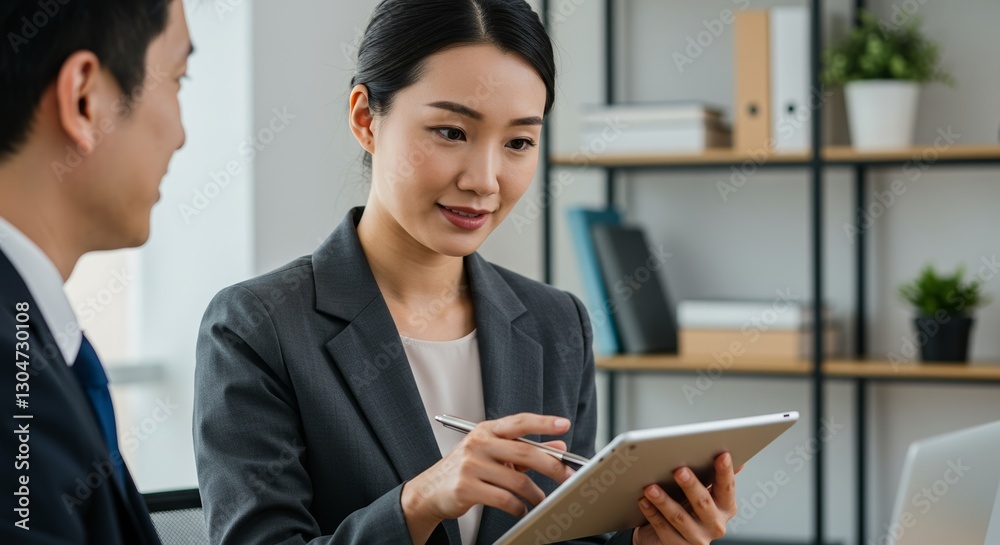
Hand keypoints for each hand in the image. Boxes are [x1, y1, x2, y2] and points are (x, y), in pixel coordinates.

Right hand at [401, 413, 576, 543]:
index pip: (519, 422)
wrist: (431, 490)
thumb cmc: (467, 470)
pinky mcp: (467, 487)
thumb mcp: (495, 455)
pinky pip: (504, 499)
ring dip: (535, 494)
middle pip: (524, 452)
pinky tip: (521, 509)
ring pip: (517, 480)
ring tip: (541, 501)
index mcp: (486, 431)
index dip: (543, 422)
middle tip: (568, 477)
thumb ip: (525, 450)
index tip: (564, 424)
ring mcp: (471, 465)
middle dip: (552, 466)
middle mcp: (478, 443)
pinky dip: (518, 507)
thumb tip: (558, 448)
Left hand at [631, 453, 742, 544]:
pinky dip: (652, 514)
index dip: (725, 471)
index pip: (727, 487)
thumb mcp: (705, 492)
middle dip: (691, 486)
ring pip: (679, 518)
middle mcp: (715, 525)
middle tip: (679, 471)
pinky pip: (663, 529)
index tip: (722, 455)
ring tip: (651, 488)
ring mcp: (697, 538)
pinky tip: (644, 502)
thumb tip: (735, 458)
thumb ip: (717, 477)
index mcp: (725, 507)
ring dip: (664, 501)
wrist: (670, 538)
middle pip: (703, 503)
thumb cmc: (689, 509)